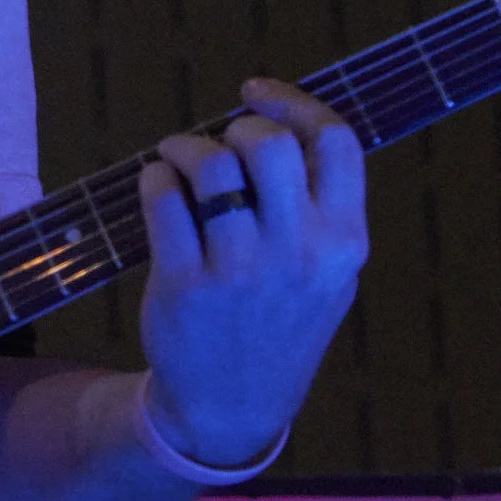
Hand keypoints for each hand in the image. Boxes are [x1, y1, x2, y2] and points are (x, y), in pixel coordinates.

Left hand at [134, 79, 366, 468]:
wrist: (232, 407)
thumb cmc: (278, 322)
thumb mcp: (326, 274)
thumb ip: (318, 207)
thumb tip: (279, 122)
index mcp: (344, 242)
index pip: (336, 141)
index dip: (294, 102)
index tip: (256, 93)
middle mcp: (300, 253)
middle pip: (268, 143)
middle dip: (235, 130)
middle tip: (219, 147)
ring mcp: (241, 269)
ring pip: (210, 164)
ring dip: (185, 148)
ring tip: (176, 160)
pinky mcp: (185, 282)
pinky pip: (163, 196)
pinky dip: (155, 178)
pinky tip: (158, 188)